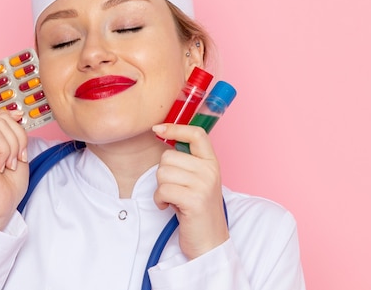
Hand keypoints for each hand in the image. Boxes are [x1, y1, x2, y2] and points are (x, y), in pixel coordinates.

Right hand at [0, 103, 28, 229]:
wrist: (0, 208)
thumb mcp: (17, 150)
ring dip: (13, 147)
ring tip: (7, 164)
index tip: (17, 131)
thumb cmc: (7, 186)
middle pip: (0, 114)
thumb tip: (15, 113)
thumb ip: (12, 130)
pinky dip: (5, 152)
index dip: (6, 114)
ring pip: (1, 123)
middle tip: (15, 158)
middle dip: (18, 136)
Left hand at [151, 123, 228, 259]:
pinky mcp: (194, 200)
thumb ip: (187, 161)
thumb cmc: (197, 210)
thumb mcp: (198, 180)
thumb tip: (163, 134)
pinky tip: (169, 207)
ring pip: (162, 173)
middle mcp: (210, 171)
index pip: (196, 134)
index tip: (158, 129)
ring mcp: (204, 185)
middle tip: (175, 189)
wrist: (210, 242)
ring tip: (174, 199)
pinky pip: (162, 190)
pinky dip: (159, 200)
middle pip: (168, 156)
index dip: (175, 128)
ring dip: (161, 189)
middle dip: (163, 174)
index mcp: (212, 162)